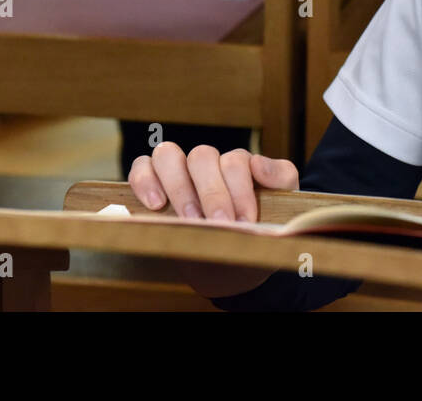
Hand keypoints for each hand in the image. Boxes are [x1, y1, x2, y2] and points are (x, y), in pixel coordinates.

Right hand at [128, 141, 299, 297]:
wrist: (233, 266)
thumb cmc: (256, 233)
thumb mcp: (280, 209)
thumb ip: (280, 180)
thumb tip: (258, 163)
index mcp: (238, 166)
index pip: (235, 161)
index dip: (240, 190)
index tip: (245, 221)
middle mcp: (207, 163)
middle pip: (202, 156)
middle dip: (212, 193)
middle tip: (220, 225)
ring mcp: (177, 171)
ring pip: (168, 155)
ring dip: (178, 187)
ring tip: (189, 219)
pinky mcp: (151, 184)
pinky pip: (141, 168)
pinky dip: (145, 181)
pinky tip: (155, 205)